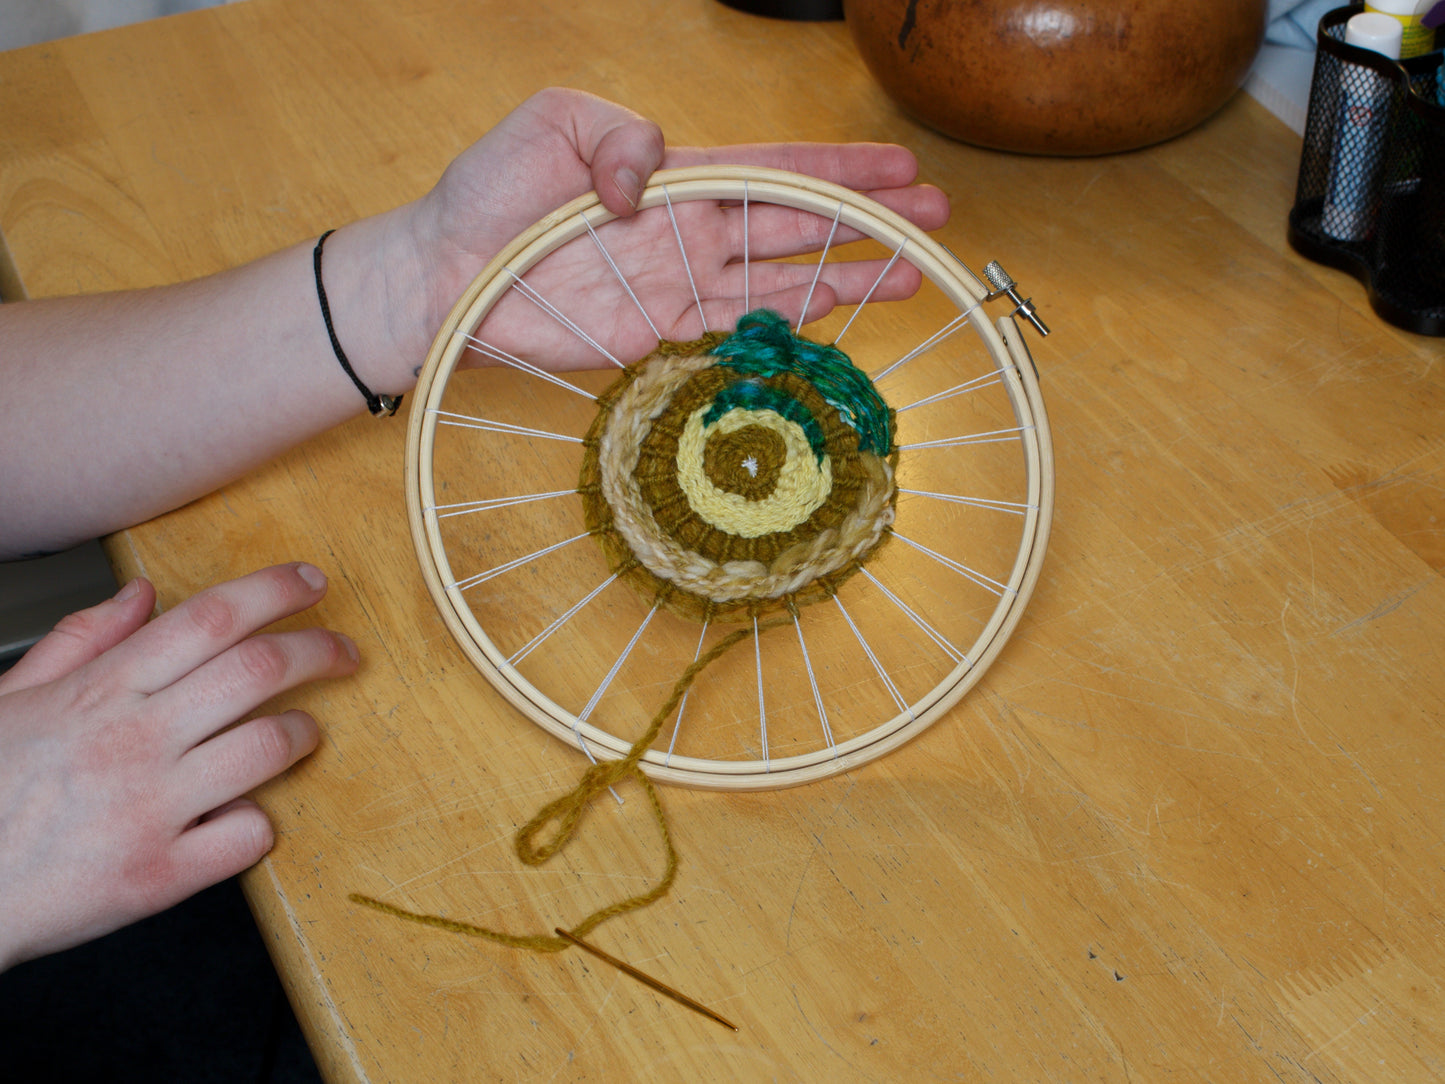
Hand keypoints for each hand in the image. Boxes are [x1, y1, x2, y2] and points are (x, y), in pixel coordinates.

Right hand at [0, 563, 356, 971]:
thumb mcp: (11, 699)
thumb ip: (82, 641)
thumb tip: (143, 595)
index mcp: (101, 691)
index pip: (211, 618)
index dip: (275, 590)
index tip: (313, 583)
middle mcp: (134, 740)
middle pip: (259, 670)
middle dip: (320, 650)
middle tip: (345, 651)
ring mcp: (152, 807)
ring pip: (270, 746)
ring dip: (303, 732)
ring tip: (304, 731)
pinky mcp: (162, 874)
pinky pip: (249, 834)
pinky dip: (260, 821)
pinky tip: (244, 814)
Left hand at [391, 87, 951, 370]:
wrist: (444, 274)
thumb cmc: (488, 193)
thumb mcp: (551, 125)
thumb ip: (616, 134)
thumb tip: (656, 176)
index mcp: (677, 174)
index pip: (777, 168)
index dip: (842, 170)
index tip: (901, 170)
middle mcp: (692, 228)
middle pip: (800, 222)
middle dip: (870, 219)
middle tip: (935, 220)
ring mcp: (682, 283)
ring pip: (784, 279)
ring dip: (849, 276)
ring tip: (912, 276)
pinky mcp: (662, 335)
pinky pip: (740, 330)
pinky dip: (792, 326)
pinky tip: (840, 318)